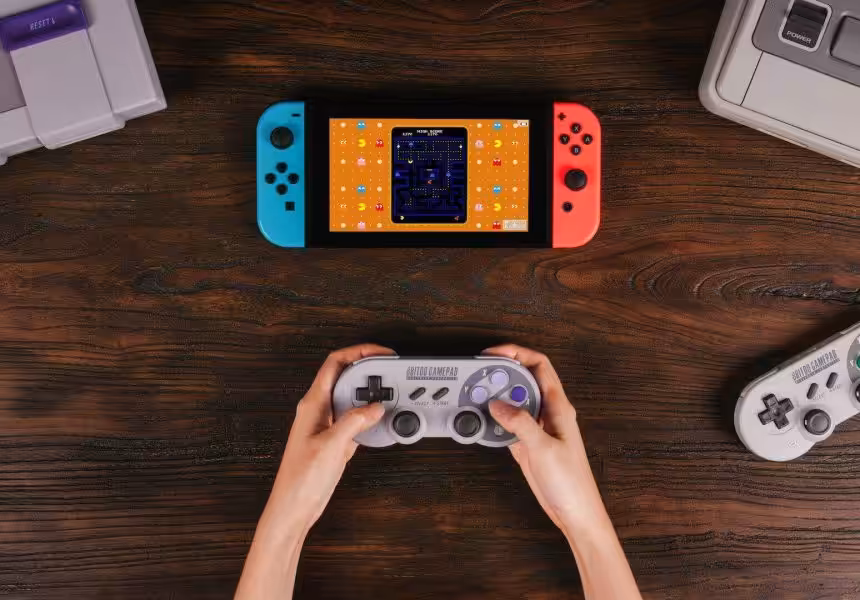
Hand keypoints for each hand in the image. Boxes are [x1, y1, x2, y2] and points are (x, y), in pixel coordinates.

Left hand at [264, 343, 394, 537]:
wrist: (293, 509)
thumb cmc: (301, 480)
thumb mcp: (331, 446)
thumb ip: (354, 422)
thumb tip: (374, 407)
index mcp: (312, 404)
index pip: (335, 363)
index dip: (358, 351)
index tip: (381, 353)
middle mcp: (318, 410)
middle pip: (346, 377)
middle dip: (369, 372)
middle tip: (390, 375)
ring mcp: (325, 425)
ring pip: (351, 398)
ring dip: (370, 396)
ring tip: (389, 398)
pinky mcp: (333, 440)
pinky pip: (354, 419)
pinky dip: (369, 417)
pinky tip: (379, 423)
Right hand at [485, 345, 600, 533]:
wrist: (575, 512)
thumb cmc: (571, 482)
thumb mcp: (544, 448)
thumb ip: (520, 423)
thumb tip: (497, 403)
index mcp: (558, 406)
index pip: (539, 365)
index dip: (517, 353)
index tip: (494, 353)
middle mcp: (548, 412)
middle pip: (522, 380)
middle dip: (500, 374)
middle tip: (478, 376)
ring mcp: (537, 428)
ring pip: (513, 401)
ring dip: (495, 397)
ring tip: (476, 396)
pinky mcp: (528, 443)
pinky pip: (508, 423)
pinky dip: (494, 420)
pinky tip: (482, 423)